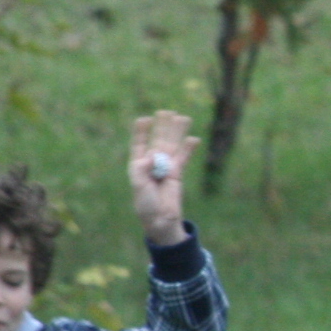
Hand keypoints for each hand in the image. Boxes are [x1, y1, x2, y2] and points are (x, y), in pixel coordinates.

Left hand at [129, 111, 196, 243]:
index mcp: (138, 164)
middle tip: (167, 111)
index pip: (139, 143)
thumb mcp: (137, 185)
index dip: (141, 131)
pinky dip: (188, 148)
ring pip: (173, 145)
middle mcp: (152, 162)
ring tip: (183, 118)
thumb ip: (141, 168)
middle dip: (163, 126)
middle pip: (158, 140)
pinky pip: (184, 157)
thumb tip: (153, 155)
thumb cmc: (144, 203)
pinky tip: (193, 138)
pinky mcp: (178, 173)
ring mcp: (166, 166)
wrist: (160, 219)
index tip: (144, 119)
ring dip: (177, 132)